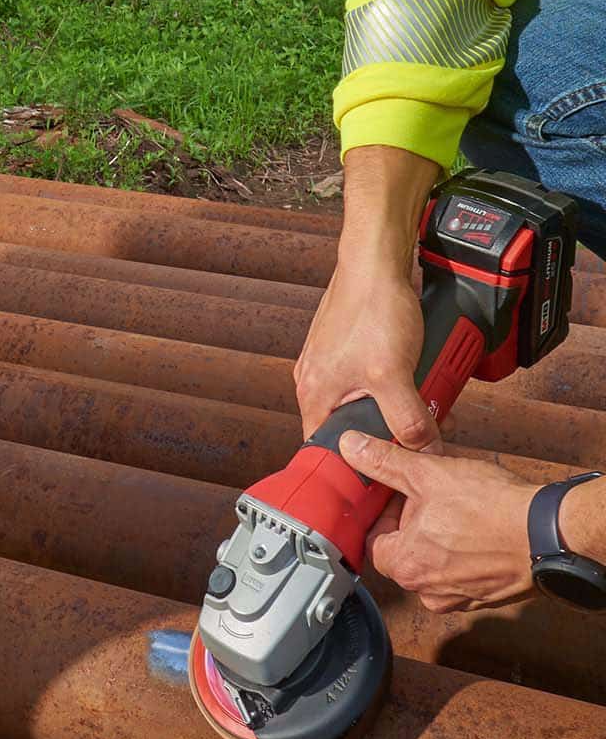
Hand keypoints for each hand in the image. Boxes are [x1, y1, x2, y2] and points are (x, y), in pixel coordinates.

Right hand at [294, 145, 441, 449]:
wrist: (377, 262)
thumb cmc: (373, 310)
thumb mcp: (394, 375)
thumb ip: (408, 419)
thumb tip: (423, 452)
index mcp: (313, 395)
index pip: (326, 450)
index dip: (354, 466)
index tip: (383, 477)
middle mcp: (316, 382)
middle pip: (352, 427)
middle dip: (387, 432)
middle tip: (419, 433)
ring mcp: (333, 364)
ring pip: (366, 401)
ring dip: (396, 405)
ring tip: (424, 399)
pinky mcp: (351, 348)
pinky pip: (373, 378)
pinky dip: (396, 382)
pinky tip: (418, 373)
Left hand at [339, 432, 537, 611]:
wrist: (551, 534)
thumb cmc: (493, 509)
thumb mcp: (428, 474)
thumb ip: (385, 462)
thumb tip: (351, 447)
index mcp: (403, 566)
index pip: (373, 539)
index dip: (385, 511)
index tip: (400, 493)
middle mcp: (426, 591)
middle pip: (403, 551)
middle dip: (413, 523)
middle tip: (433, 497)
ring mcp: (458, 597)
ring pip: (434, 561)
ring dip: (440, 537)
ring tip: (459, 510)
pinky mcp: (486, 597)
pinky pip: (463, 571)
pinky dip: (466, 552)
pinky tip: (479, 529)